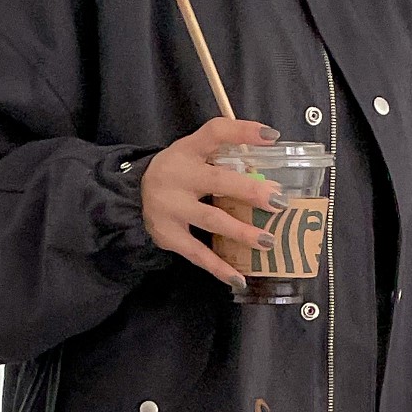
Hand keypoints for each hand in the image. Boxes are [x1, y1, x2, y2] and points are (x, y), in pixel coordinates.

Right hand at [141, 118, 284, 289]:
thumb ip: (222, 159)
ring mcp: (171, 207)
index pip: (215, 132)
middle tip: (278, 202)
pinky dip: (218, 267)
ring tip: (267, 241)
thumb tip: (266, 178)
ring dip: (241, 231)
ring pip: (211, 219)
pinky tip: (238, 278)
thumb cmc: (177, 174)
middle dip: (250, 191)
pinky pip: (197, 253)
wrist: (133, 197)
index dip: (243, 132)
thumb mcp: (192, 155)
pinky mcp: (168, 235)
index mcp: (187, 149)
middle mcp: (178, 175)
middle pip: (218, 181)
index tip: (272, 136)